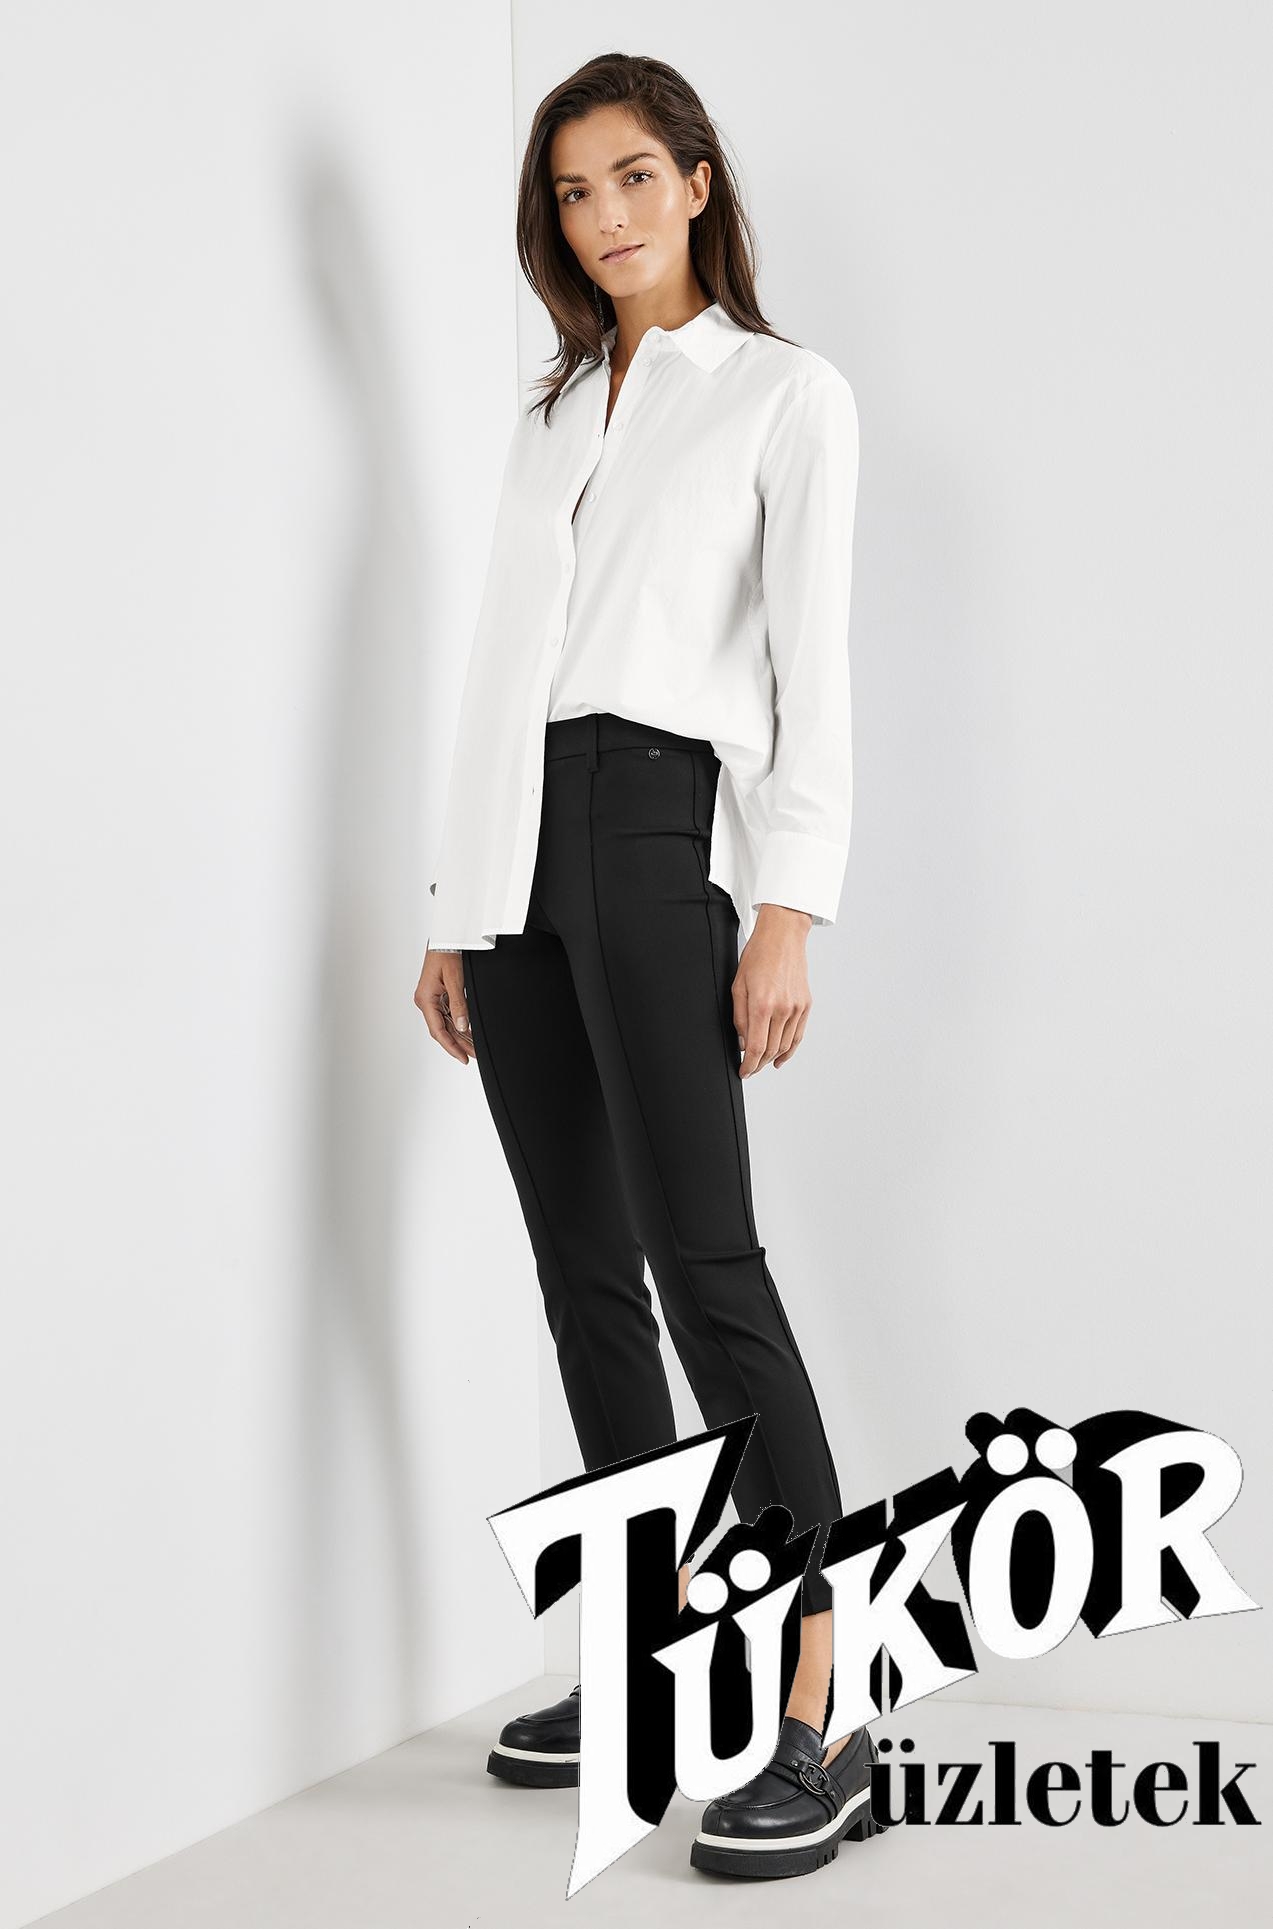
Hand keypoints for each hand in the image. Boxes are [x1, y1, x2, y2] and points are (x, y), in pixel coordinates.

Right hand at [414, 948, 475, 1063]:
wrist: (446, 936)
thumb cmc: (446, 952)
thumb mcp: (455, 979)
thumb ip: (459, 1004)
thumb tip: (461, 1026)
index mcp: (426, 999)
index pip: (438, 1031)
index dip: (452, 1047)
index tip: (464, 1058)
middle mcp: (426, 1001)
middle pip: (442, 1030)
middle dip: (459, 1044)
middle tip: (474, 1056)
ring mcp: (431, 999)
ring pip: (446, 1024)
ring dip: (459, 1036)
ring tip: (474, 1048)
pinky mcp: (438, 995)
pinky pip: (448, 1014)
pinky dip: (458, 1024)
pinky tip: (468, 1033)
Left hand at [732, 903, 813, 1075]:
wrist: (783, 936)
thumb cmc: (757, 956)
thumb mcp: (738, 985)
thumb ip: (739, 1017)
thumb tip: (742, 1042)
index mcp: (762, 1004)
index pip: (755, 1047)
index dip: (748, 1065)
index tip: (743, 1072)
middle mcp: (782, 1009)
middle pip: (770, 1050)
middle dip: (758, 1064)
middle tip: (749, 1069)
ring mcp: (797, 1008)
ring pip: (784, 1046)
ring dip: (771, 1059)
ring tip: (761, 1063)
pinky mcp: (806, 1005)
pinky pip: (797, 1035)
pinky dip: (789, 1051)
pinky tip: (780, 1058)